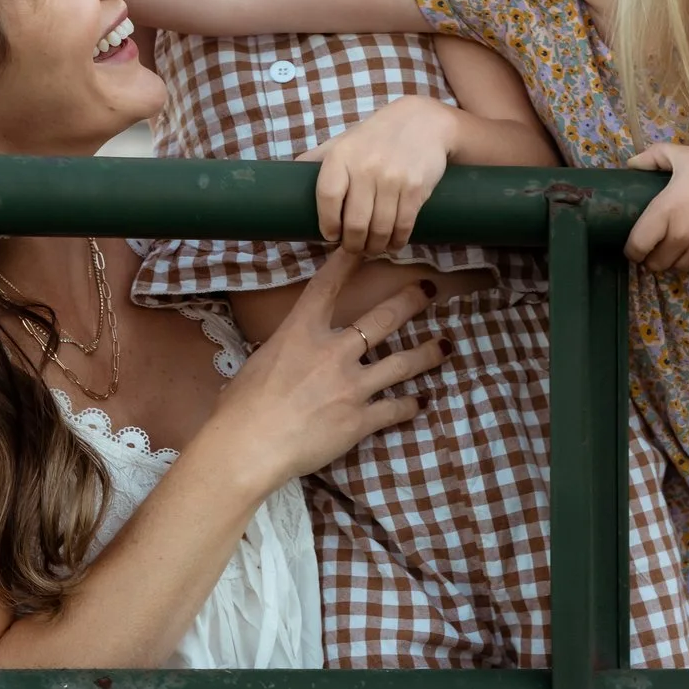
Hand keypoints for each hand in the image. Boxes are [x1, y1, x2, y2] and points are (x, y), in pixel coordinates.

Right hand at [206, 248, 441, 485]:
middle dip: (410, 301)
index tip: (365, 246)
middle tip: (429, 289)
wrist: (250, 443)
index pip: (327, 287)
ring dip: (428, 353)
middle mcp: (333, 352)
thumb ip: (284, 351)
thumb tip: (288, 354)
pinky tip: (422, 402)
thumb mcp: (259, 361)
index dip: (348, 262)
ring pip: (402, 363)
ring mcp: (351, 385)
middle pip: (382, 319)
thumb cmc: (241, 405)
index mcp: (300, 332)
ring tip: (447, 345)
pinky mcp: (360, 419)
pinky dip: (411, 405)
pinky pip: (395, 409)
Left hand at [307, 96, 457, 255]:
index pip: (327, 197)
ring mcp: (392, 179)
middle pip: (355, 223)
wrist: (423, 121)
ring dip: (375, 247)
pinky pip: (404, 225)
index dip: (327, 223)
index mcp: (341, 156)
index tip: (330, 235)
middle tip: (354, 249)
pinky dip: (397, 241)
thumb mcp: (343, 141)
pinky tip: (393, 244)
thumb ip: (317, 159)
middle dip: (353, 244)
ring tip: (372, 248)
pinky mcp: (415, 188)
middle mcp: (365, 167)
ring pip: (380, 229)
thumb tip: (283, 180)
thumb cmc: (375, 136)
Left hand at [623, 143, 688, 273]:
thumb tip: (631, 164)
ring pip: (674, 270)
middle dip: (650, 257)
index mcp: (666, 211)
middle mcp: (681, 236)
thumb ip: (653, 156)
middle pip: (653, 264)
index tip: (633, 246)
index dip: (631, 250)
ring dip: (670, 262)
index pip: (636, 246)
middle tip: (653, 246)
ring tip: (673, 248)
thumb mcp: (685, 155)